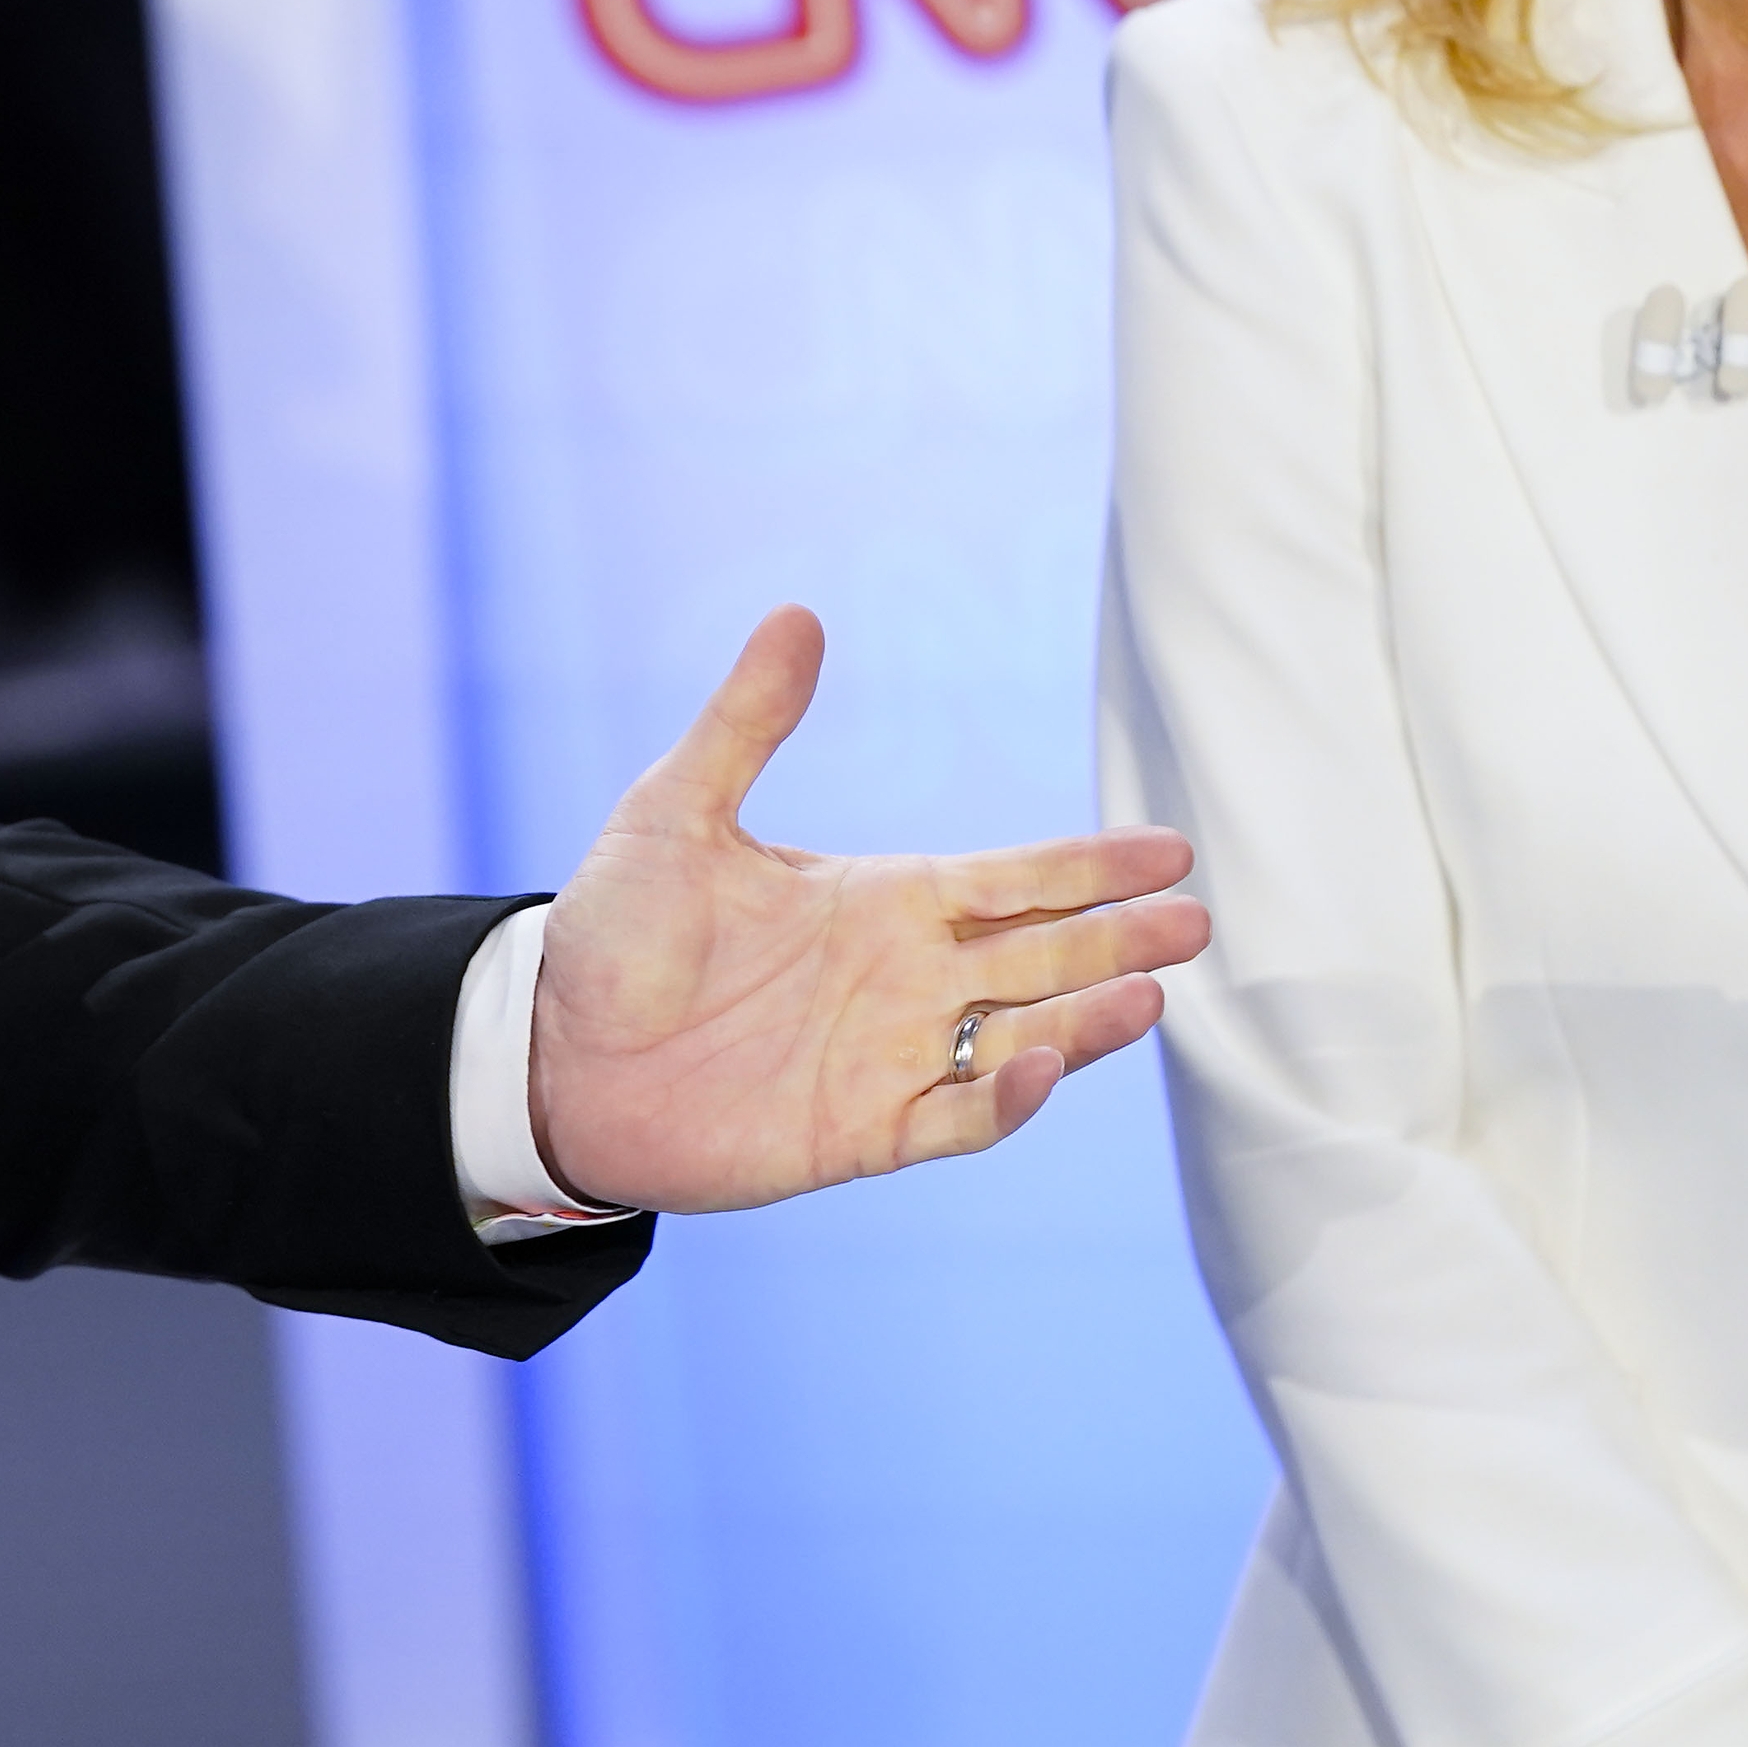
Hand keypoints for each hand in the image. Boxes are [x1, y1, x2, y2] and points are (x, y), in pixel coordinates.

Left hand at [527, 606, 1211, 1212]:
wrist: (551, 1051)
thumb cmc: (615, 931)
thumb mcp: (676, 810)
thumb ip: (747, 722)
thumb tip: (798, 615)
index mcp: (883, 899)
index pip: (1012, 878)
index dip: (1089, 865)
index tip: (1169, 849)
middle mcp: (906, 978)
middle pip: (1041, 955)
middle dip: (1119, 938)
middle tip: (1196, 923)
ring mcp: (891, 1057)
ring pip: (1023, 1037)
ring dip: (1088, 1020)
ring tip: (1153, 993)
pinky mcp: (860, 1131)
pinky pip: (958, 1117)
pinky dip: (1009, 1097)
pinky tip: (1047, 1064)